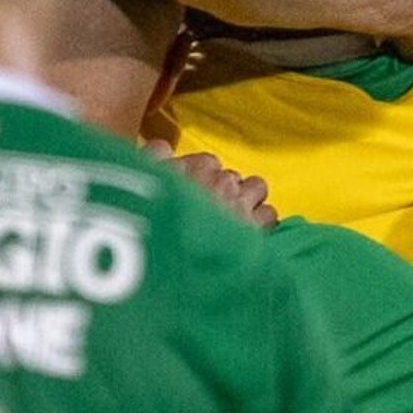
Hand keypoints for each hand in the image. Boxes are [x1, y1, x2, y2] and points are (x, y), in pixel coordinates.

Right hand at [154, 149, 274, 228]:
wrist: (175, 264)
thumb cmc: (156, 226)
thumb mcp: (142, 184)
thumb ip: (153, 159)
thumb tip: (163, 148)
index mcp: (195, 167)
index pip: (208, 162)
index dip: (201, 178)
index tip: (194, 192)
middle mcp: (222, 182)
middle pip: (232, 176)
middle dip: (224, 191)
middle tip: (212, 211)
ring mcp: (242, 204)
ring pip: (257, 188)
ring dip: (249, 201)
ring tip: (237, 219)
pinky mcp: (256, 228)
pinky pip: (270, 214)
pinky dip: (263, 222)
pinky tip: (251, 234)